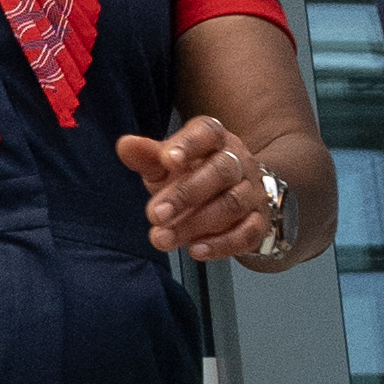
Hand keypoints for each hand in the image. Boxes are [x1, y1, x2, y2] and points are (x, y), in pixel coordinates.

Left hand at [118, 114, 293, 267]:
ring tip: (162, 238)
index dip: (189, 144)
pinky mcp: (258, 221)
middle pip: (220, 172)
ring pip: (231, 204)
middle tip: (154, 214)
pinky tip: (196, 250)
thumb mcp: (168, 163)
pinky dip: (222, 244)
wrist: (234, 194)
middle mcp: (238, 162)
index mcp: (215, 140)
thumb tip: (125, 145)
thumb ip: (148, 156)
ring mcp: (252, 192)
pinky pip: (247, 233)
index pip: (208, 133)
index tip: (167, 159)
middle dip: (185, 194)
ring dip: (195, 224)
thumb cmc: (193, 173)